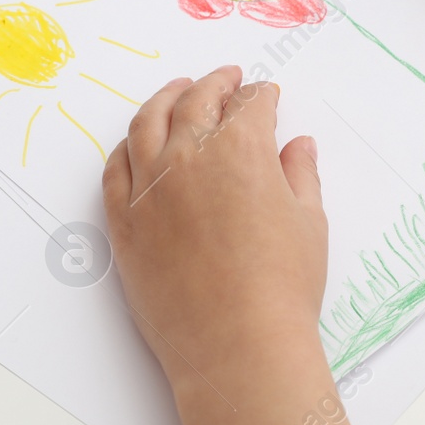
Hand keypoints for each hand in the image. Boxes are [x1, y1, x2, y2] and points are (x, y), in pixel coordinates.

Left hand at [102, 66, 327, 398]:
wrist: (237, 346)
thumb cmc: (283, 288)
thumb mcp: (310, 223)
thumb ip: (301, 176)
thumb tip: (298, 146)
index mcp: (240, 149)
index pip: (250, 106)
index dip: (261, 97)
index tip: (265, 96)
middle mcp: (188, 157)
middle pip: (197, 101)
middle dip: (215, 84)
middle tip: (226, 78)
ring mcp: (149, 188)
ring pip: (147, 124)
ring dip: (165, 100)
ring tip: (177, 92)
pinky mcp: (123, 222)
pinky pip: (115, 170)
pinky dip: (126, 147)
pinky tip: (134, 143)